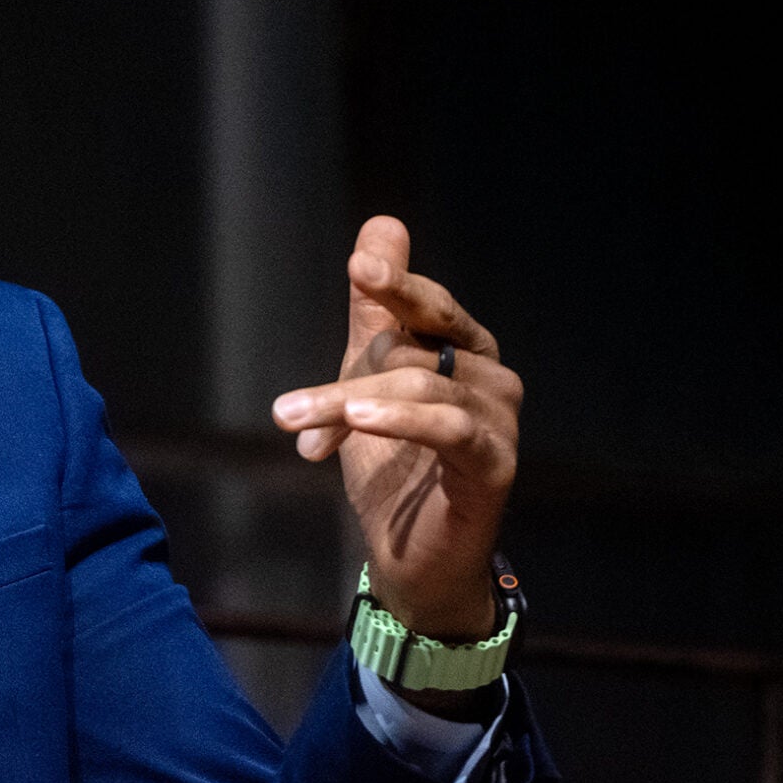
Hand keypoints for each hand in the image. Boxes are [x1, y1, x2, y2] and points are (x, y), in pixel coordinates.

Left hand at [271, 217, 519, 646]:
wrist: (409, 556)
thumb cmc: (391, 465)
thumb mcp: (365, 379)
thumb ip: (374, 310)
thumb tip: (381, 225)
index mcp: (461, 352)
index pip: (428, 306)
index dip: (397, 284)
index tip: (360, 267)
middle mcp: (489, 379)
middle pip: (412, 353)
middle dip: (342, 381)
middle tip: (284, 412)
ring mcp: (498, 422)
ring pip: (419, 389)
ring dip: (348, 406)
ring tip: (295, 424)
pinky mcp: (495, 465)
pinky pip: (451, 428)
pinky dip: (402, 420)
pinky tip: (357, 421)